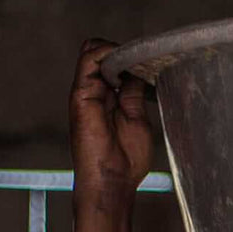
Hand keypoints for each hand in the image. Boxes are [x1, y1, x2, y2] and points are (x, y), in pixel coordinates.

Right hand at [69, 39, 153, 212]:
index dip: (131, 59)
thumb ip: (134, 96)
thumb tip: (138, 73)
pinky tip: (125, 60)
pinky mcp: (80, 94)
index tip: (152, 62)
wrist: (112, 183)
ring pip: (92, 51)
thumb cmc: (126, 161)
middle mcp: (96, 92)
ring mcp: (86, 92)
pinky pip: (88, 60)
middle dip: (122, 51)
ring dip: (115, 49)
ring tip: (135, 59)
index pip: (114, 64)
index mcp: (110, 99)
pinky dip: (106, 52)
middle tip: (144, 60)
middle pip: (101, 54)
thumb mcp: (138, 120)